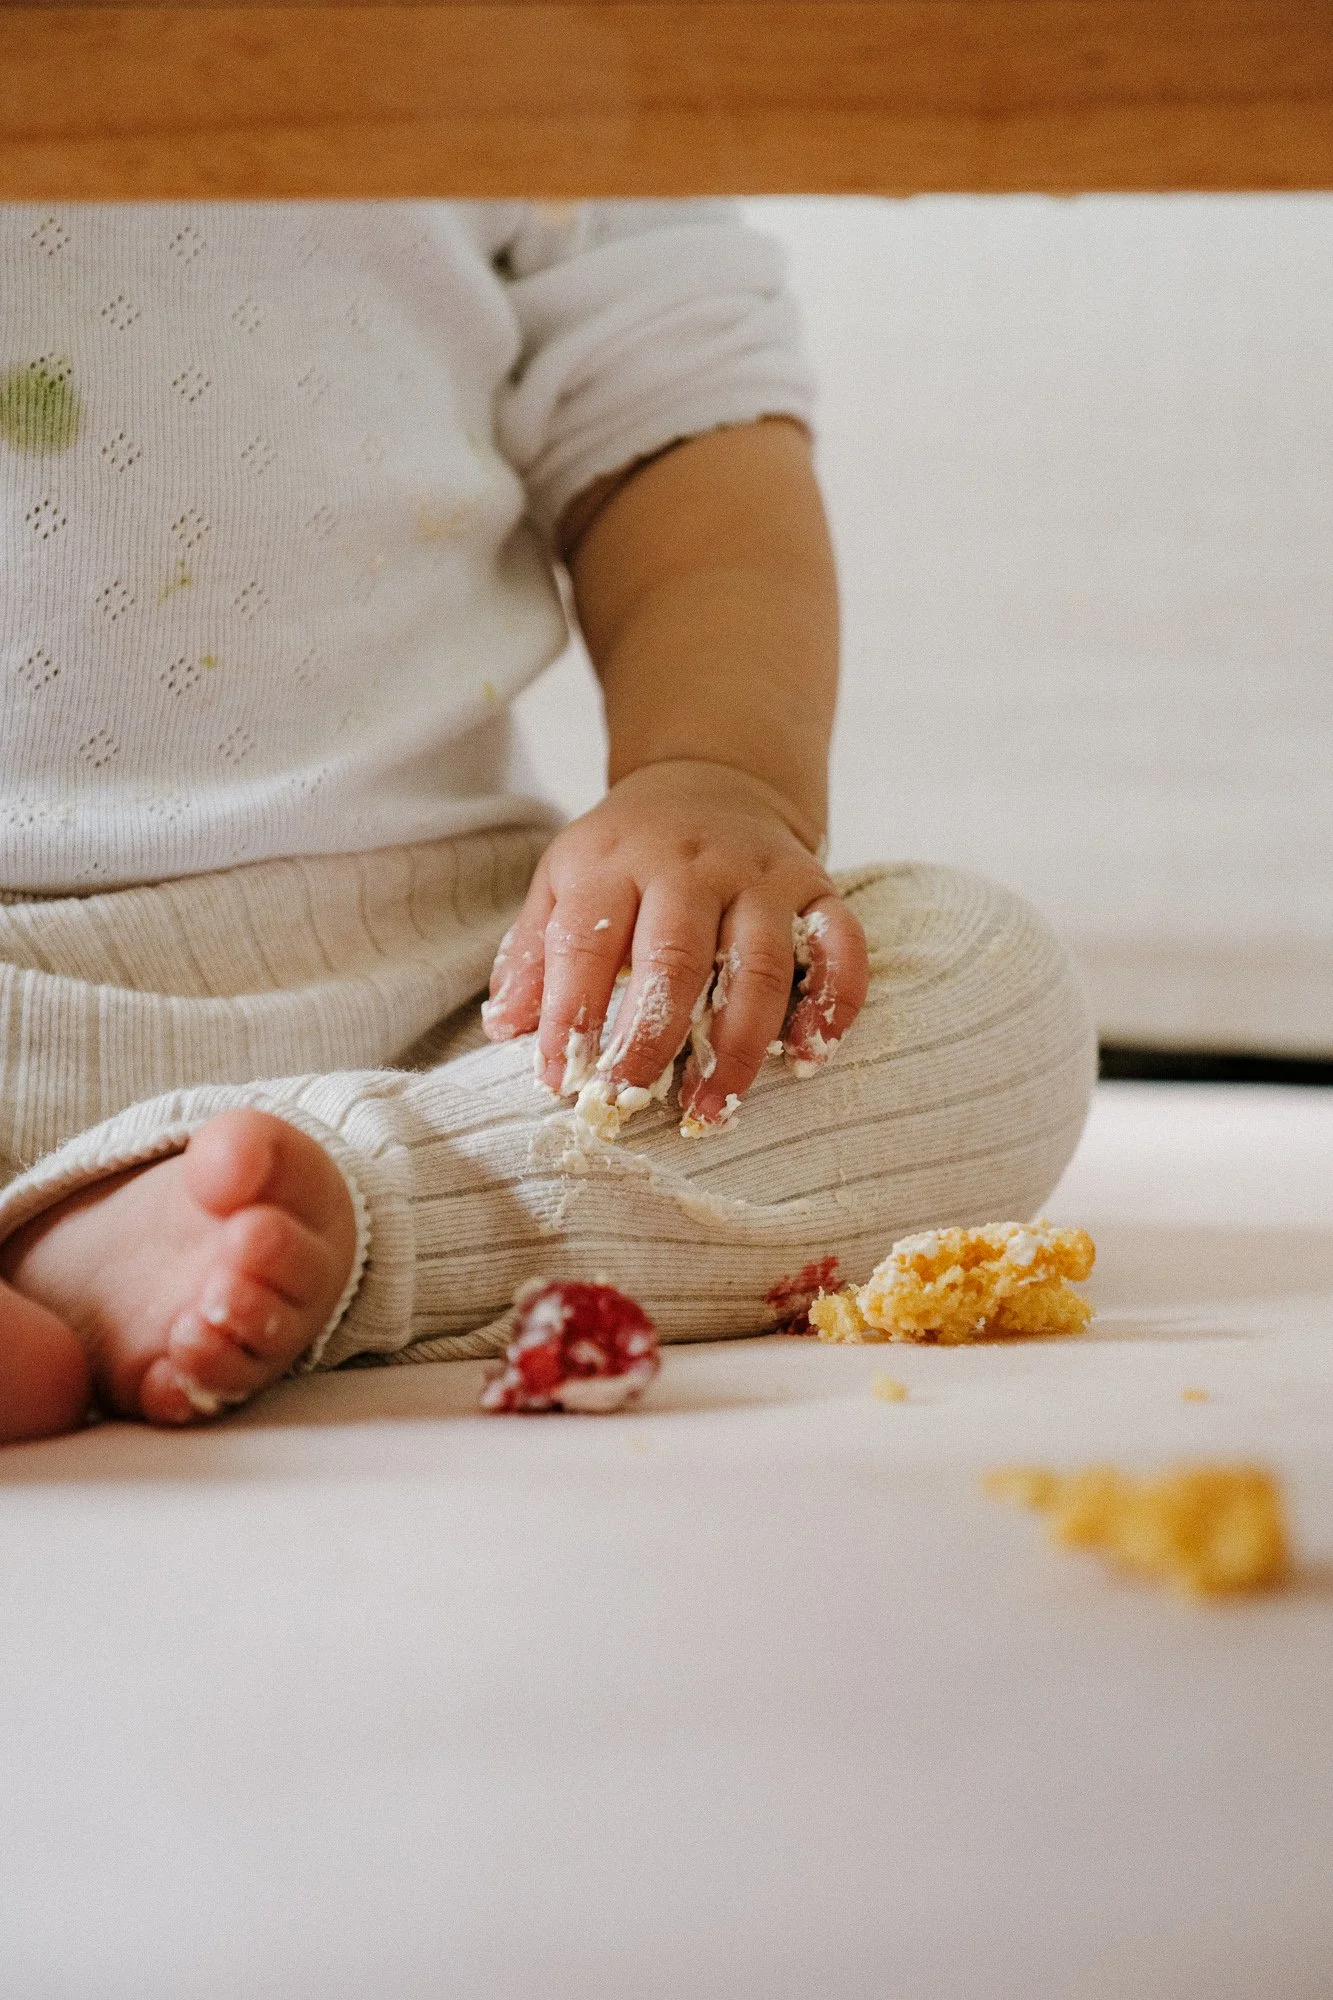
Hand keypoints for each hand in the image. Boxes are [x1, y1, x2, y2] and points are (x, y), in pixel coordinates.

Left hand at [481, 760, 869, 1130]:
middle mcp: (693, 864)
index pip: (587, 942)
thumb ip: (534, 952)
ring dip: (739, 1046)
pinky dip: (833, 1005)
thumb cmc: (629, 852)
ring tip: (712, 1107)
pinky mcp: (817, 887)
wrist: (712, 779)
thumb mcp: (564, 879)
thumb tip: (506, 1027)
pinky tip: (809, 1055)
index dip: (571, 1014)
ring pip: (761, 965)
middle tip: (630, 1100)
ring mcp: (762, 875)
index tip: (559, 1078)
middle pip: (676, 958)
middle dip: (651, 1040)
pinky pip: (841, 947)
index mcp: (616, 861)